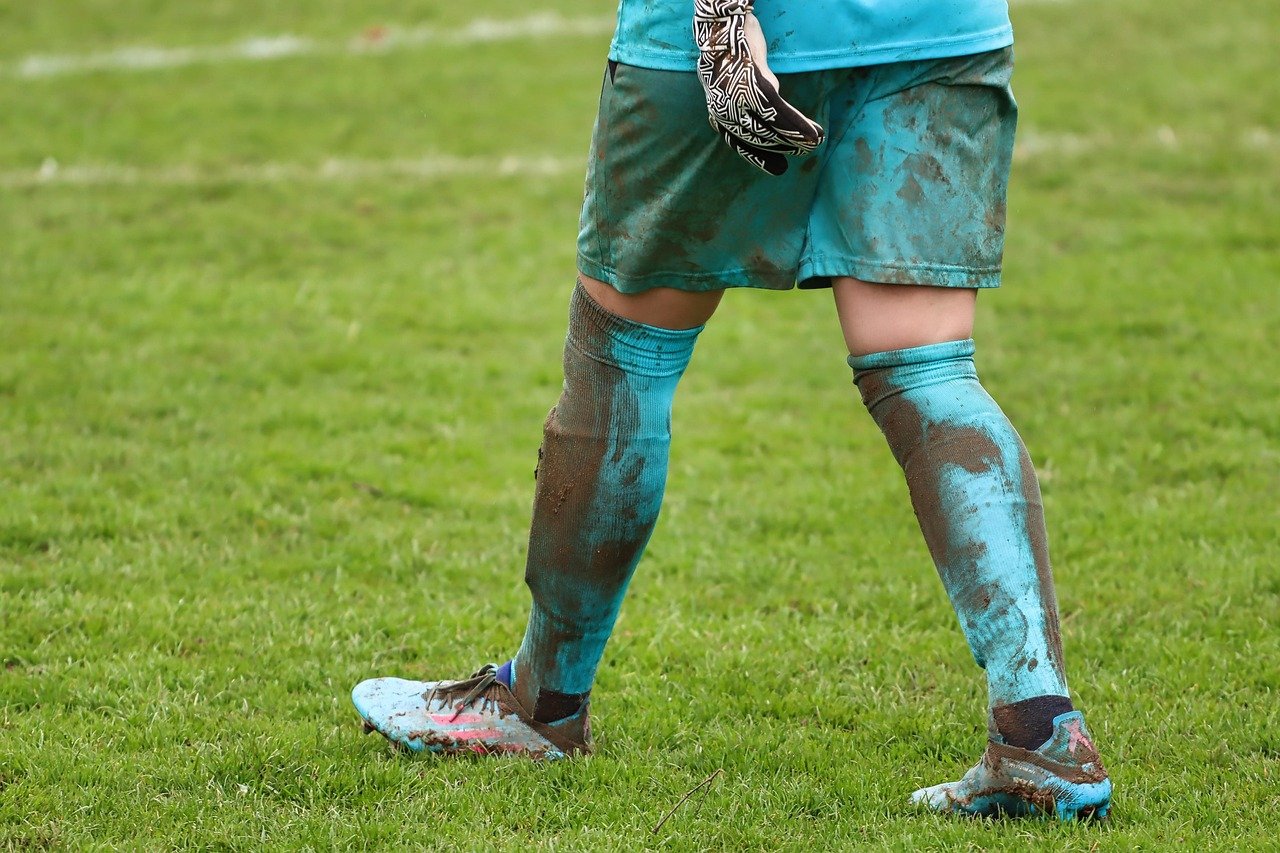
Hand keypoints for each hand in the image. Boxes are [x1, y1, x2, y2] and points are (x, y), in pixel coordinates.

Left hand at [693, 0, 824, 175]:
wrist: (722, 26)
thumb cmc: (730, 49)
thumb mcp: (735, 79)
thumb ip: (749, 97)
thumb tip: (774, 99)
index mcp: (718, 112)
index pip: (740, 143)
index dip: (760, 157)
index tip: (777, 169)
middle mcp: (724, 112)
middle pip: (759, 138)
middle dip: (784, 147)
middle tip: (805, 152)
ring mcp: (738, 101)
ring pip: (770, 128)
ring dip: (795, 138)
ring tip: (814, 143)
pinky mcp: (753, 88)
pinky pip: (778, 113)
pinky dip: (796, 125)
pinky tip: (811, 133)